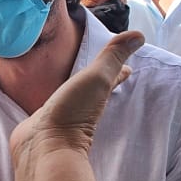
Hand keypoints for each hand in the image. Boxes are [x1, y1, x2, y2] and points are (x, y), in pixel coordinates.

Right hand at [10, 31, 142, 164]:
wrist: (43, 146)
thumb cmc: (74, 112)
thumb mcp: (97, 79)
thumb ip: (112, 57)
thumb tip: (140, 34)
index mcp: (96, 96)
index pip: (112, 79)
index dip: (120, 71)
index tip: (128, 67)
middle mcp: (80, 107)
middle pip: (91, 90)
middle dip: (96, 82)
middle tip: (101, 71)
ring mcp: (59, 117)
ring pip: (69, 99)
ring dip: (72, 92)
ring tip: (68, 83)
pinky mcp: (40, 125)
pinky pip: (47, 110)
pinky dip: (48, 103)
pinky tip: (41, 102)